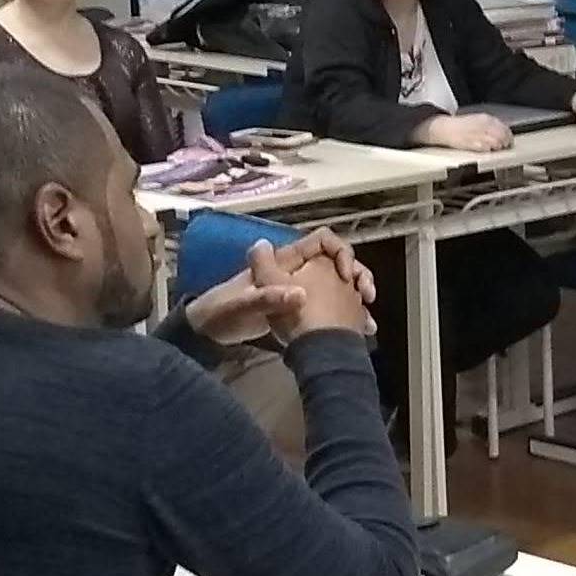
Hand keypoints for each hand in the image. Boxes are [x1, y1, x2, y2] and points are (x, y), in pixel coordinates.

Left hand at [183, 228, 377, 344]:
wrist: (207, 334)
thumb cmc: (220, 314)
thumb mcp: (241, 306)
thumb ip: (267, 299)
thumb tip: (300, 294)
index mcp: (284, 262)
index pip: (322, 242)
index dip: (340, 252)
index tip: (345, 274)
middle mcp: (296, 272)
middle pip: (336, 264)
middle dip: (357, 276)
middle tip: (367, 296)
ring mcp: (299, 291)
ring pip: (337, 287)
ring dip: (356, 299)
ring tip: (367, 320)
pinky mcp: (299, 312)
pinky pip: (330, 309)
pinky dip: (346, 318)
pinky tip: (358, 332)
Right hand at [416, 112, 512, 153]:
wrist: (446, 129)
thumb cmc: (461, 126)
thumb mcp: (478, 120)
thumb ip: (491, 126)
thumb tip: (502, 133)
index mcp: (486, 118)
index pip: (505, 128)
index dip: (509, 136)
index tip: (508, 141)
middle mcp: (484, 125)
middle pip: (504, 136)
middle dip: (505, 143)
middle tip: (504, 146)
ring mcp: (480, 134)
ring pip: (498, 143)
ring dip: (498, 147)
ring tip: (494, 148)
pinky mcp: (474, 143)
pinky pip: (488, 149)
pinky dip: (489, 150)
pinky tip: (486, 149)